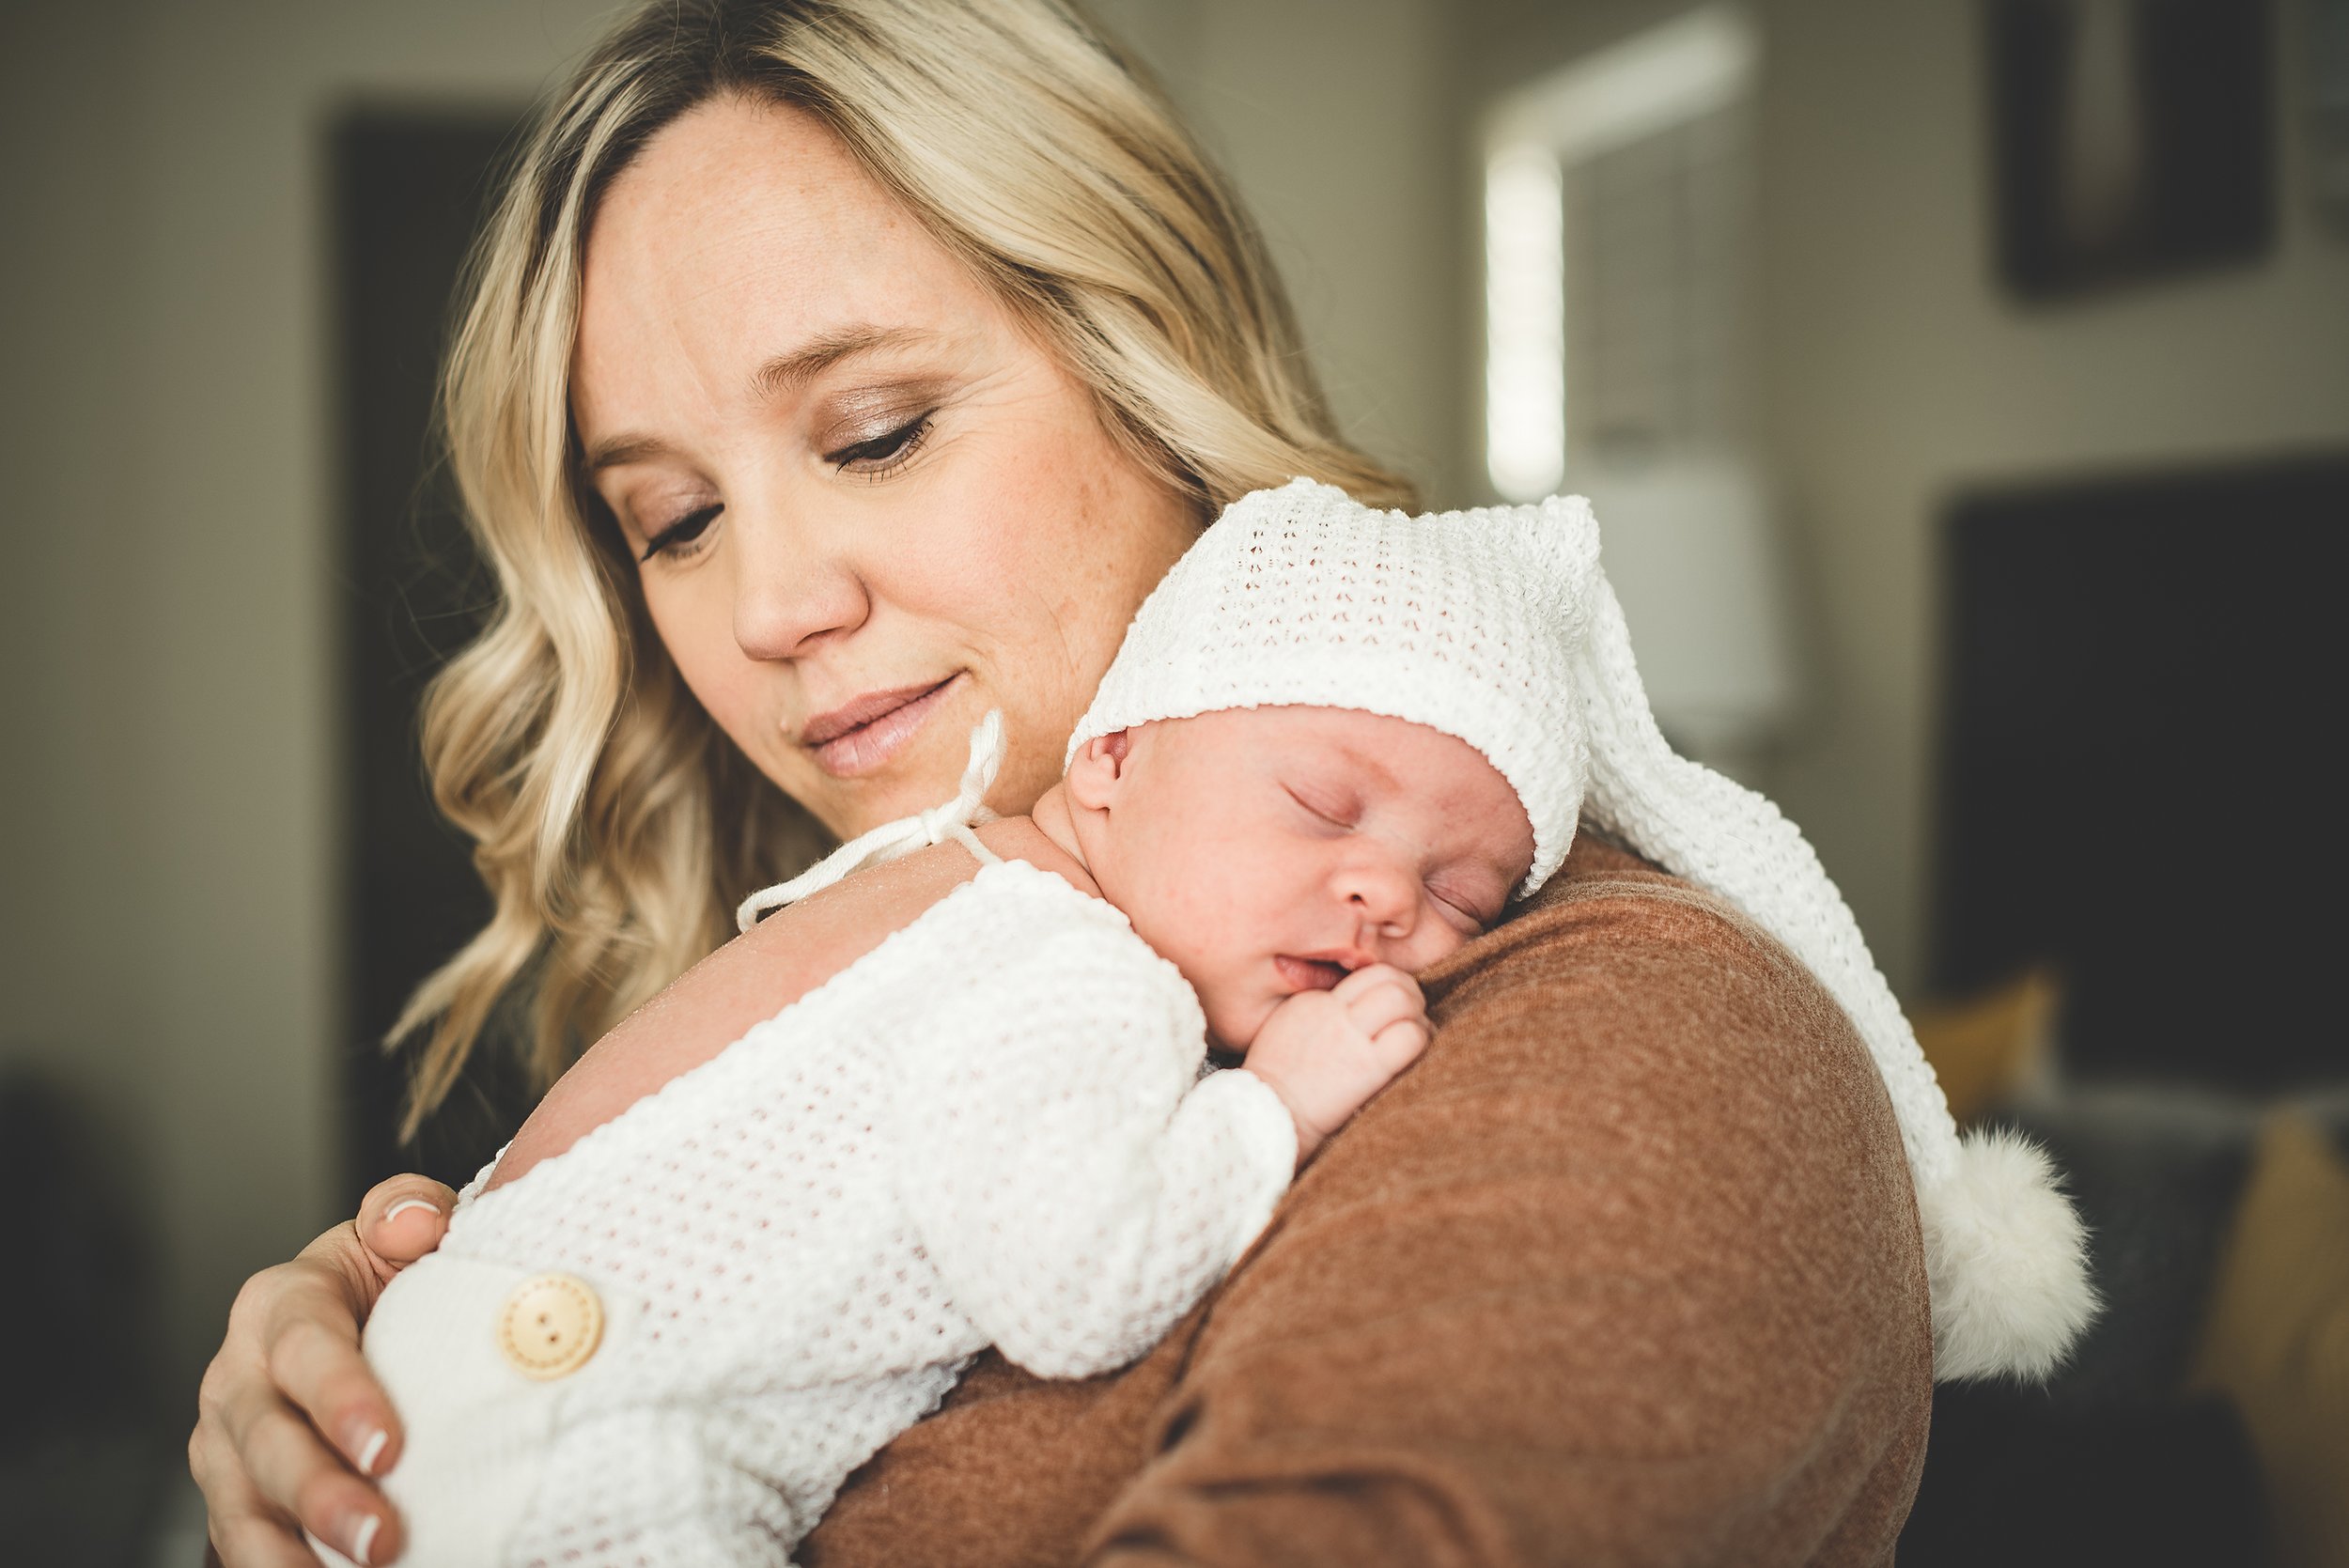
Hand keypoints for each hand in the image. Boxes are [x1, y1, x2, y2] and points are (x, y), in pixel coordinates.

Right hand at [191, 1175, 453, 1566]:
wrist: (364, 1316)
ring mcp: (226, 1443)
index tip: (390, 1445)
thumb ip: (409, 1210)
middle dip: (320, 1494)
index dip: (342, 1397)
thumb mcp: (402, 1226)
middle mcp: (237, 1375)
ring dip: (293, 1551)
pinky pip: (242, 1542)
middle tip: (382, 1537)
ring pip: (242, 1504)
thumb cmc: (391, 1275)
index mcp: (279, 1302)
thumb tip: (415, 1222)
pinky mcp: (234, 1495)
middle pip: (266, 1441)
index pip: (303, 1348)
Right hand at [1243, 963, 1431, 1162]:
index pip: (1363, 973)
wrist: (1268, 1116)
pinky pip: (1410, 1036)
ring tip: (1417, 1031)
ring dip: (1417, 1013)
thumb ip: (1315, 1011)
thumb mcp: (1286, 1029)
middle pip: (1386, 977)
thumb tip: (1352, 1008)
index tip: (1389, 1006)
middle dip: (1408, 991)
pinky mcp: (1368, 1065)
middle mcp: (1332, 1009)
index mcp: (1311, 1000)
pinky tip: (1416, 1051)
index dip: (1385, 985)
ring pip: (1401, 998)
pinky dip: (1421, 1039)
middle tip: (1413, 1012)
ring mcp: (1350, 1035)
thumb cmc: (1275, 1083)